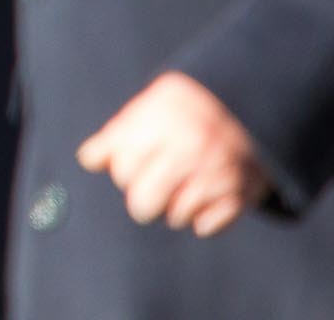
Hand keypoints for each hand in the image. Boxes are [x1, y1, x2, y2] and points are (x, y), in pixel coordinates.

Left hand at [77, 71, 269, 236]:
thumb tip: (89, 161)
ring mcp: (215, 173)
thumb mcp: (145, 110)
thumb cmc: (180, 113)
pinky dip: (204, 217)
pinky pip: (205, 228)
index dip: (123, 169)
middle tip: (154, 184)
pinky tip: (208, 194)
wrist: (245, 105)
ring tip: (185, 183)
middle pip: (142, 205)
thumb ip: (114, 136)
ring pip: (173, 219)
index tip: (136, 159)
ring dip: (175, 207)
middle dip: (143, 200)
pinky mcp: (239, 195)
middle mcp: (188, 148)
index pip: (121, 170)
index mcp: (159, 122)